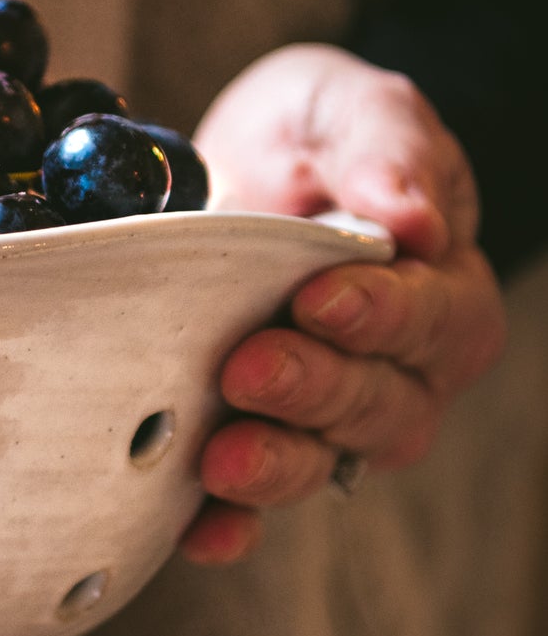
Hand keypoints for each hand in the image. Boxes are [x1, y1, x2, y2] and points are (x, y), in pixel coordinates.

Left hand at [177, 43, 505, 563]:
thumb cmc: (309, 136)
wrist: (230, 169)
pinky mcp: (250, 442)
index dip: (380, 314)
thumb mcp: (344, 107)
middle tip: (249, 365)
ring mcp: (322, 420)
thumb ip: (385, 146)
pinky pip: (248, 506)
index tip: (321, 297)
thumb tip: (415, 217)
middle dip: (314, 388)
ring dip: (272, 464)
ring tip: (221, 455)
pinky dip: (225, 525)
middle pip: (378, 405)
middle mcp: (395, 373)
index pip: (432, 318)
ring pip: (319, 460)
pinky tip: (195, 529)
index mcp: (440, 290)